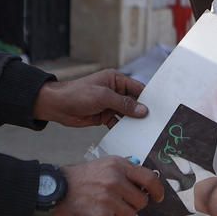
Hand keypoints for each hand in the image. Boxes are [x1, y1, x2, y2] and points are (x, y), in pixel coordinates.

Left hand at [32, 70, 147, 127]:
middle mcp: (115, 91)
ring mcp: (109, 104)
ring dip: (133, 122)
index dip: (148, 98)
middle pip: (134, 102)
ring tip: (146, 132)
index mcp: (116, 80)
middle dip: (142, 112)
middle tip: (156, 123)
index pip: (137, 88)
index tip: (160, 108)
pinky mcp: (104, 116)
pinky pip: (117, 123)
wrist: (56, 106)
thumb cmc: (78, 94)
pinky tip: (130, 136)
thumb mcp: (103, 97)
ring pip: (127, 114)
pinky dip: (123, 129)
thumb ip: (124, 103)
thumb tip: (143, 110)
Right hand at [54, 157, 165, 215]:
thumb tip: (147, 184)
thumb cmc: (81, 178)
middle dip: (133, 205)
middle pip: (141, 202)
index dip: (157, 190)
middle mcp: (114, 181)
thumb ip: (126, 171)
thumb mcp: (104, 164)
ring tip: (104, 208)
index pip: (149, 179)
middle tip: (118, 202)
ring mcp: (107, 199)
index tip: (158, 197)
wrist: (55, 190)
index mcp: (118, 166)